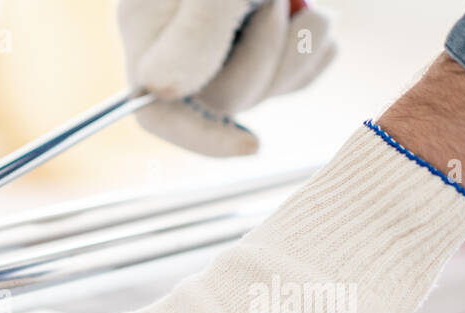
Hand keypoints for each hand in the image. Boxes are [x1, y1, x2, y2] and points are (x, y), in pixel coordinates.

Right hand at [119, 0, 336, 154]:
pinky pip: (300, 72)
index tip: (250, 146)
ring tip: (299, 1)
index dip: (197, 135)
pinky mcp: (269, 42)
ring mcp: (224, 45)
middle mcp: (179, 47)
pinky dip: (316, 46)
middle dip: (262, 60)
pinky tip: (310, 11)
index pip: (154, 110)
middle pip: (219, 102)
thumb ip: (193, 31)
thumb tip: (160, 92)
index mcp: (148, 30)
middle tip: (275, 2)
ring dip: (298, 49)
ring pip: (265, 90)